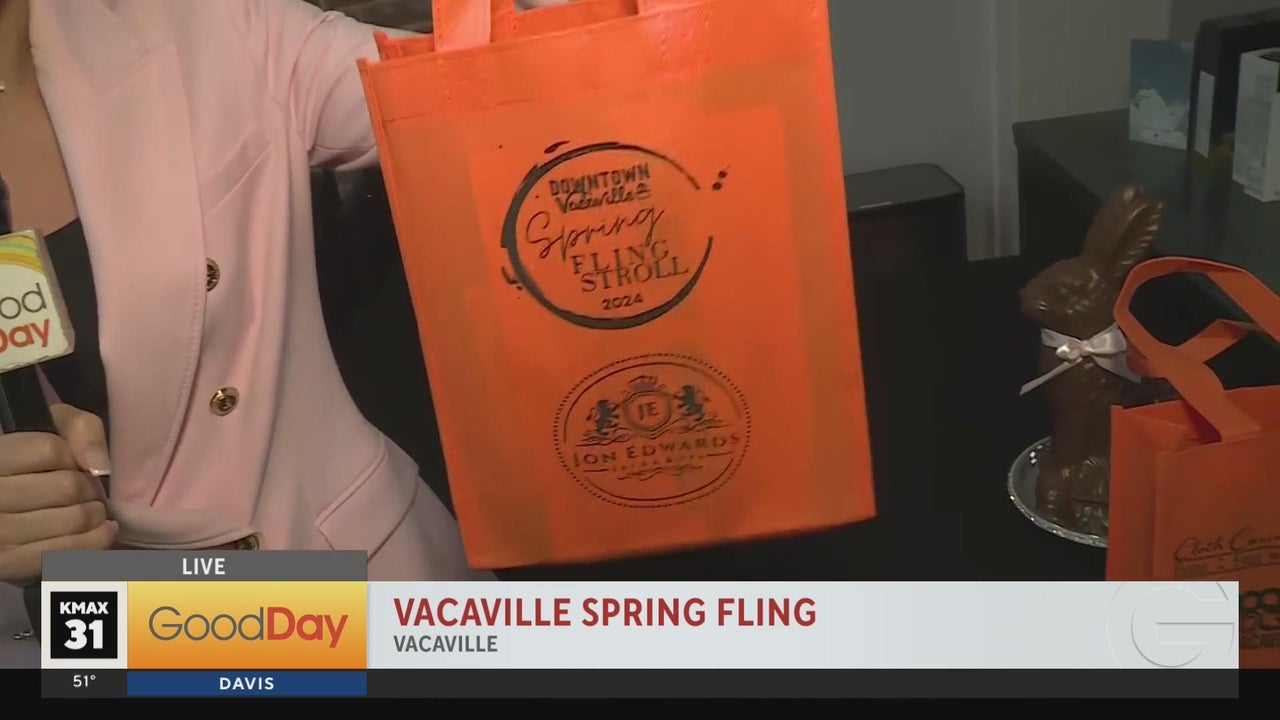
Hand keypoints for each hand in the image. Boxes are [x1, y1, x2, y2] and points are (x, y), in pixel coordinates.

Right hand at [0, 404, 116, 584]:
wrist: (6, 509)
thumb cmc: (35, 462)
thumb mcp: (55, 429)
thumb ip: (81, 430)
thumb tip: (101, 469)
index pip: (51, 450)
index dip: (74, 457)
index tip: (75, 465)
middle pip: (68, 487)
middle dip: (89, 488)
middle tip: (88, 492)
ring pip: (74, 519)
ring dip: (97, 514)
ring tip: (95, 510)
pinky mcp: (8, 564)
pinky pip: (68, 552)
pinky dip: (97, 540)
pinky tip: (104, 530)